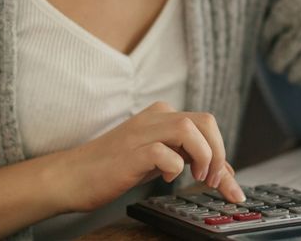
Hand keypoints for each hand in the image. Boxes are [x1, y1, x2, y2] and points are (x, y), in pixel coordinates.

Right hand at [53, 101, 243, 212]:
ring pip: (189, 128)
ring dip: (203, 156)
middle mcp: (155, 118)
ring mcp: (142, 133)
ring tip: (197, 177)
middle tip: (212, 180)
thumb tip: (223, 173)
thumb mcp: (158, 159)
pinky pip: (163, 151)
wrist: (72, 176)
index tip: (228, 184)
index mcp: (162, 116)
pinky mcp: (130, 152)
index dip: (223, 153)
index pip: (206, 124)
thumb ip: (187, 158)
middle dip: (219, 153)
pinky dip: (174, 165)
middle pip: (205, 120)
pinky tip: (169, 177)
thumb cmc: (113, 168)